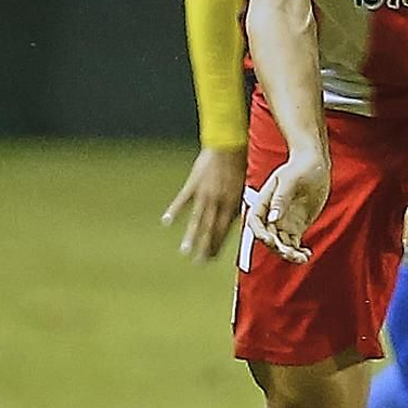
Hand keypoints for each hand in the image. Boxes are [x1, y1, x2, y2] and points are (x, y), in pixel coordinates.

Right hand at [162, 145, 247, 260]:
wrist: (228, 145)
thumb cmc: (237, 164)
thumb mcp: (242, 186)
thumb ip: (235, 204)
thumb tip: (233, 219)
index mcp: (232, 204)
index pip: (224, 230)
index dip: (218, 245)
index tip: (212, 258)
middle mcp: (218, 202)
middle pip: (211, 229)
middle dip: (205, 247)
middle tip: (199, 262)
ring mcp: (205, 194)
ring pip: (197, 219)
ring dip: (191, 236)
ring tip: (185, 251)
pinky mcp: (193, 184)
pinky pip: (182, 200)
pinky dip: (174, 210)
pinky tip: (166, 221)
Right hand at [244, 152, 328, 263]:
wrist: (315, 165)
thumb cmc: (300, 168)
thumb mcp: (289, 180)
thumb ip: (280, 199)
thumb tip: (272, 218)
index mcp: (263, 202)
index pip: (255, 222)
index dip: (259, 234)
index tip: (270, 240)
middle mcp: (271, 215)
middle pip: (268, 237)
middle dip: (276, 248)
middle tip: (289, 253)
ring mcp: (284, 222)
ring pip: (281, 244)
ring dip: (288, 254)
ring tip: (301, 258)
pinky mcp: (297, 227)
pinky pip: (294, 243)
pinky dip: (298, 252)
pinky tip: (306, 255)